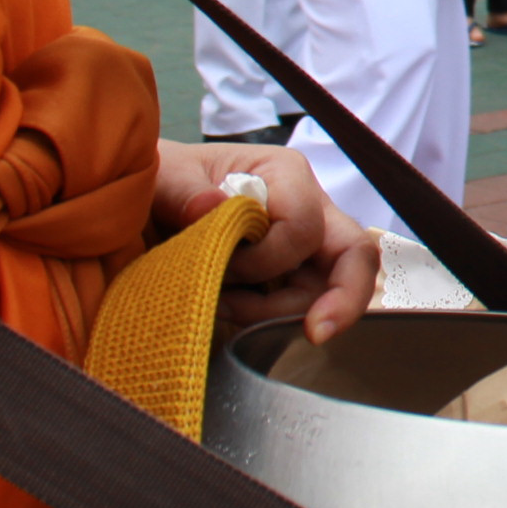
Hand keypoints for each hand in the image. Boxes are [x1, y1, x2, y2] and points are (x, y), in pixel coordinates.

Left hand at [151, 139, 376, 344]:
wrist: (153, 202)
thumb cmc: (166, 180)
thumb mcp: (165, 177)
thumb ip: (186, 191)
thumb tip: (211, 206)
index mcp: (284, 173)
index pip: (304, 226)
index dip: (266, 258)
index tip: (223, 266)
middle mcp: (308, 206)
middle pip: (353, 254)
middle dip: (344, 298)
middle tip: (317, 334)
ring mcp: (305, 245)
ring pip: (325, 290)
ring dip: (277, 311)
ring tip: (223, 304)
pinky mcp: (292, 274)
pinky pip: (302, 304)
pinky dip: (269, 317)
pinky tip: (230, 307)